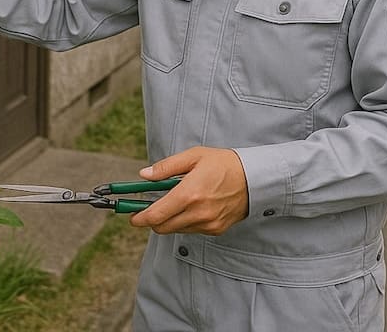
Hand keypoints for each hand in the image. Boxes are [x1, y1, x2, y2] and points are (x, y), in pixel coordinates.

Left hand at [129, 147, 248, 235]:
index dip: (139, 218)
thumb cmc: (224, 164)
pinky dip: (186, 221)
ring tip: (178, 201)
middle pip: (162, 227)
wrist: (254, 178)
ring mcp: (207, 223)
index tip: (132, 216)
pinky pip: (191, 230)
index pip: (156, 215)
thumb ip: (166, 167)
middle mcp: (197, 213)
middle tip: (149, 208)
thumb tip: (144, 175)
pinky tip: (194, 206)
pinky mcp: (215, 229)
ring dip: (170, 219)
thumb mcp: (194, 156)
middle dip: (152, 219)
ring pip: (176, 229)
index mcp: (189, 194)